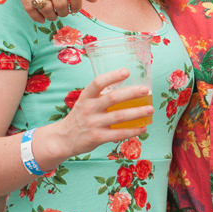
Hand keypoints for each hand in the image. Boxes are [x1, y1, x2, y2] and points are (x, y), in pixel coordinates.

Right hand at [10, 0, 95, 22]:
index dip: (78, 5)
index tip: (75, 9)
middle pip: (60, 2)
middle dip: (64, 12)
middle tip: (64, 12)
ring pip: (45, 6)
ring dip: (52, 16)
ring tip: (54, 15)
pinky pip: (29, 7)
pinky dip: (37, 17)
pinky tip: (42, 18)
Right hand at [34, 69, 152, 164]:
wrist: (62, 139)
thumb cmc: (79, 118)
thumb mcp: (84, 103)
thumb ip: (100, 97)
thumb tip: (128, 90)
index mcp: (85, 97)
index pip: (98, 82)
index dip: (112, 76)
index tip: (126, 71)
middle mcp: (88, 108)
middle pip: (112, 98)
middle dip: (131, 93)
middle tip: (145, 90)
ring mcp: (93, 123)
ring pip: (119, 116)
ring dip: (137, 112)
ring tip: (150, 109)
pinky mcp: (97, 137)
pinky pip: (118, 133)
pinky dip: (133, 130)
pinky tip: (143, 128)